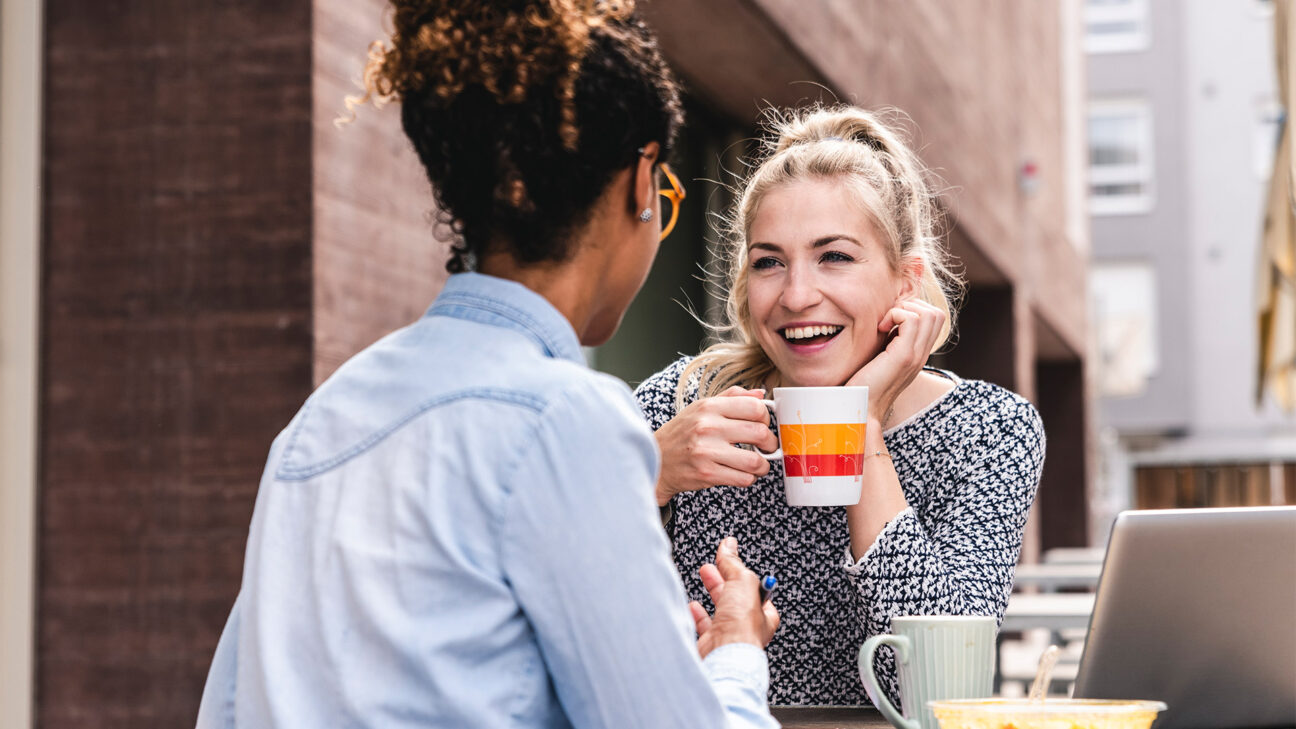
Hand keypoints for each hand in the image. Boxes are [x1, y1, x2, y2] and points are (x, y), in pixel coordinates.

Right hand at [652, 387, 779, 505]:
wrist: (656, 460)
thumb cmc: (681, 433)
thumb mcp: (701, 407)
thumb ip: (732, 397)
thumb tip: (761, 395)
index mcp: (709, 406)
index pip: (755, 407)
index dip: (766, 418)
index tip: (763, 426)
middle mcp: (708, 426)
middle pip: (760, 433)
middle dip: (770, 444)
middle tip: (767, 447)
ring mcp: (707, 451)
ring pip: (755, 461)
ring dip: (762, 466)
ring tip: (757, 465)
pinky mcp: (706, 473)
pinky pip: (743, 479)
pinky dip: (748, 478)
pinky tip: (740, 473)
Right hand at [690, 537, 779, 656]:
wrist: (724, 654)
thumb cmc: (741, 627)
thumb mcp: (742, 582)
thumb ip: (734, 563)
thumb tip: (729, 545)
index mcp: (763, 614)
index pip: (753, 587)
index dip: (740, 572)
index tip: (729, 558)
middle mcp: (747, 627)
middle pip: (734, 597)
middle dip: (723, 579)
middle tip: (711, 567)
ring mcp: (728, 636)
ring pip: (719, 610)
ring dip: (711, 593)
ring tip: (704, 578)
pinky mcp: (711, 643)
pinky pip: (704, 626)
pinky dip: (697, 614)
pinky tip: (693, 606)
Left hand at [845, 299, 945, 423]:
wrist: (858, 408)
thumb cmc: (861, 383)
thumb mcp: (880, 357)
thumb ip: (889, 340)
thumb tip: (885, 319)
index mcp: (918, 354)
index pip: (934, 319)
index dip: (914, 309)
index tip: (890, 321)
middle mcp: (922, 354)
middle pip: (937, 314)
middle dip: (911, 305)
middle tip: (888, 319)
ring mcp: (916, 355)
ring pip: (929, 313)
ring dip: (903, 309)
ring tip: (884, 324)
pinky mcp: (904, 356)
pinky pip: (911, 319)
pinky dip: (895, 315)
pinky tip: (880, 329)